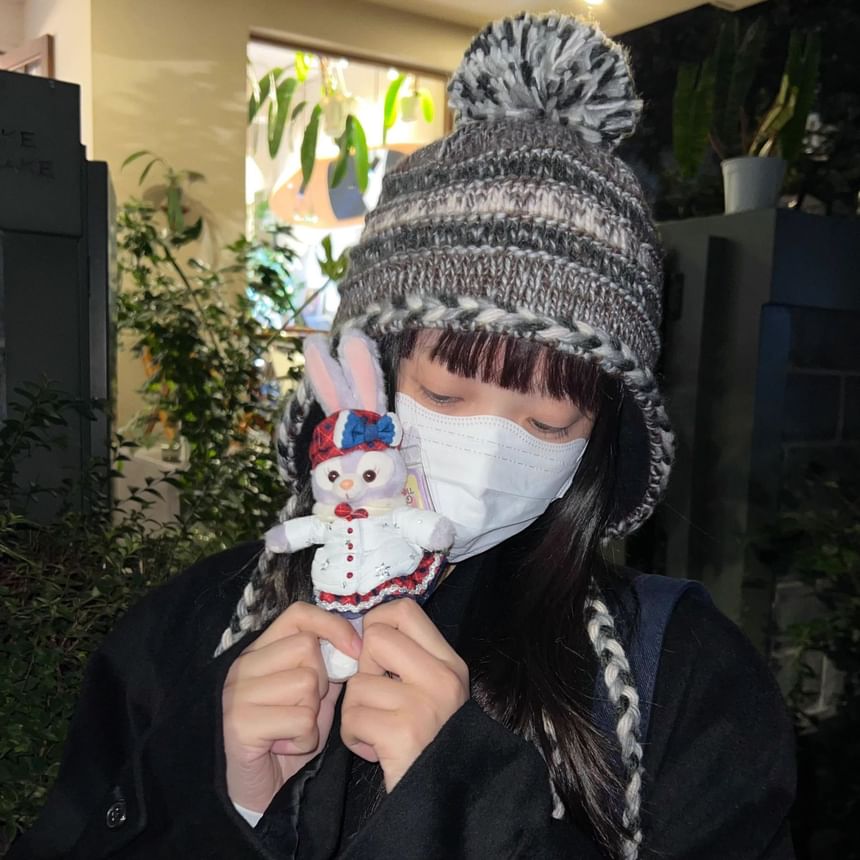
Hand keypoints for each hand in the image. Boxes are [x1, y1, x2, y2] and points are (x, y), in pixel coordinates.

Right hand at [222, 602, 361, 812]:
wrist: (263, 790)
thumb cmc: (291, 736)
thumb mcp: (314, 695)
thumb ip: (329, 665)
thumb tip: (356, 640)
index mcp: (260, 651)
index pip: (298, 615)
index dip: (331, 625)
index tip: (356, 648)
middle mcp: (243, 666)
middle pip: (307, 648)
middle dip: (323, 682)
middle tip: (307, 709)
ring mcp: (237, 694)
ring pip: (306, 682)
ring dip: (314, 715)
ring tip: (296, 729)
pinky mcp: (240, 725)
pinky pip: (300, 719)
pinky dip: (305, 738)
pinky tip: (288, 746)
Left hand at [340, 599, 468, 791]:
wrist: (441, 801)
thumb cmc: (428, 744)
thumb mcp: (433, 692)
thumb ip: (407, 659)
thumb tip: (364, 631)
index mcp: (449, 664)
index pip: (405, 610)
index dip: (377, 623)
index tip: (373, 653)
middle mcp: (442, 678)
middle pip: (376, 638)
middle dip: (364, 670)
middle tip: (378, 698)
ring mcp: (424, 704)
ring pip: (358, 683)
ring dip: (356, 712)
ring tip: (379, 732)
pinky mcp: (402, 732)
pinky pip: (352, 717)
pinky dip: (354, 737)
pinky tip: (374, 750)